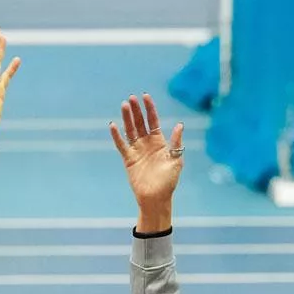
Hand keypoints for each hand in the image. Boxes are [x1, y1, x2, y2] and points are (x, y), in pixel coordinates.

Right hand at [110, 94, 182, 233]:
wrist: (156, 198)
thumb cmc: (169, 181)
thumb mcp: (176, 160)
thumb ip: (176, 142)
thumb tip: (180, 125)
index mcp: (159, 142)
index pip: (153, 120)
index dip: (149, 108)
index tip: (145, 96)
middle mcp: (147, 143)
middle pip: (140, 123)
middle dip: (136, 110)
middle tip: (131, 98)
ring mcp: (137, 150)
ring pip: (130, 130)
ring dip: (127, 118)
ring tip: (124, 105)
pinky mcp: (129, 159)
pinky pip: (121, 145)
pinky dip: (117, 136)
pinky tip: (113, 125)